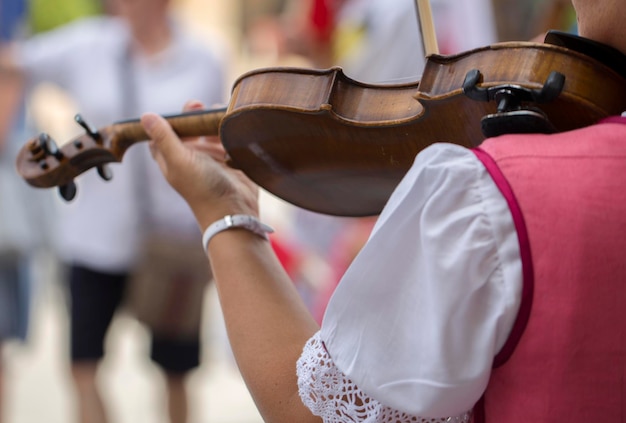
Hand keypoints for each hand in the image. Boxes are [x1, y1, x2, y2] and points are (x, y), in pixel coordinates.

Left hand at [141, 100, 260, 229]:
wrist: (234, 209)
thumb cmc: (203, 189)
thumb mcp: (179, 161)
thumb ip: (164, 138)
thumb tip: (146, 115)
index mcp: (172, 159)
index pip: (161, 135)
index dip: (165, 120)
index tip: (174, 110)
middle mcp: (190, 157)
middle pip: (187, 129)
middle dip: (192, 115)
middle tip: (199, 105)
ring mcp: (211, 158)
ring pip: (208, 131)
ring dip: (212, 119)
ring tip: (218, 111)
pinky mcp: (230, 158)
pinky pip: (227, 137)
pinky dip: (228, 128)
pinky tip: (231, 121)